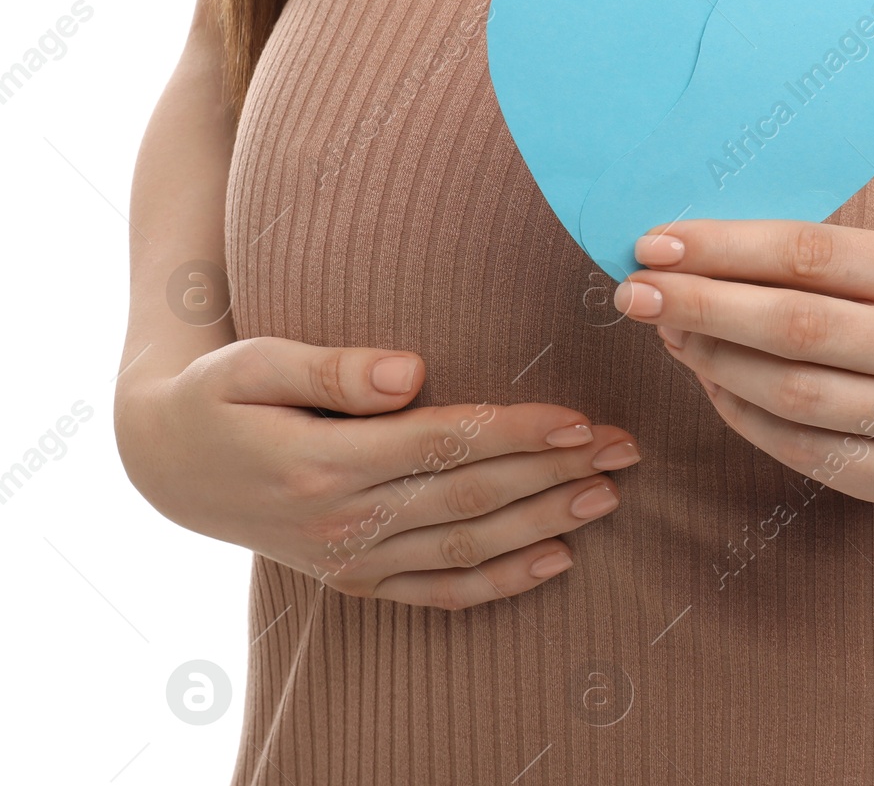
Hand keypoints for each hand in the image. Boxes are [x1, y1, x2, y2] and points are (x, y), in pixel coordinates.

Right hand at [115, 337, 640, 608]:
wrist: (167, 463)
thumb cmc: (220, 394)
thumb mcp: (254, 363)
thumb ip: (332, 367)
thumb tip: (409, 370)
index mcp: (324, 461)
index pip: (445, 444)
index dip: (519, 431)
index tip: (580, 416)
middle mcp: (344, 521)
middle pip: (472, 498)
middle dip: (555, 473)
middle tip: (624, 447)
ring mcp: (351, 559)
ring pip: (468, 547)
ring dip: (546, 523)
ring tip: (608, 494)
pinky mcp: (355, 579)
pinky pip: (439, 591)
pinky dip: (500, 582)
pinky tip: (557, 560)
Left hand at [611, 221, 873, 503]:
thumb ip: (793, 258)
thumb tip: (675, 261)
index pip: (808, 254)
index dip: (723, 249)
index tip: (652, 245)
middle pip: (794, 326)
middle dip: (700, 306)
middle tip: (633, 293)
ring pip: (788, 393)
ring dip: (711, 360)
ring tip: (670, 332)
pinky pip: (797, 449)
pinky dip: (740, 412)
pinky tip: (710, 380)